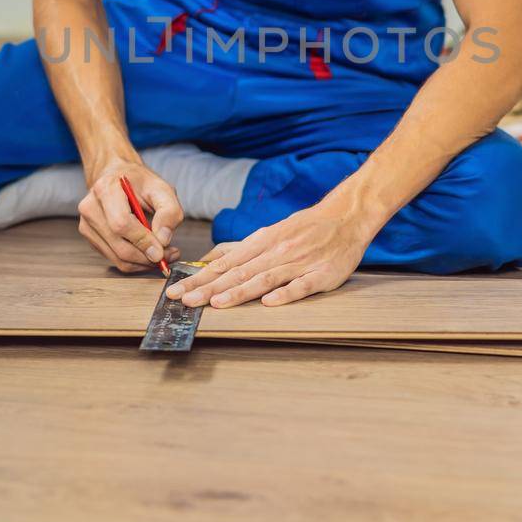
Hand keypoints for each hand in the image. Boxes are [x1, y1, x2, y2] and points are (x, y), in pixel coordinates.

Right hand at [77, 159, 182, 273]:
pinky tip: (147, 252)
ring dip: (142, 263)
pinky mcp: (90, 237)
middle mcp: (91, 207)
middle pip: (119, 246)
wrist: (118, 177)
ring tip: (163, 254)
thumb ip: (169, 211)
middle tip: (169, 255)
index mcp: (106, 189)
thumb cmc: (140, 183)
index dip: (143, 241)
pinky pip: (114, 259)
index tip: (162, 252)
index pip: (121, 223)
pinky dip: (134, 262)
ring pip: (117, 258)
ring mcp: (87, 224)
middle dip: (147, 257)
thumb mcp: (162, 189)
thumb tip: (163, 240)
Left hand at [164, 200, 375, 307]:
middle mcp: (275, 253)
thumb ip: (242, 249)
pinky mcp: (320, 275)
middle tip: (183, 300)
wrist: (345, 217)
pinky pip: (300, 286)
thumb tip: (210, 261)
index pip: (224, 264)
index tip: (176, 290)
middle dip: (207, 288)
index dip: (198, 278)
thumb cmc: (305, 229)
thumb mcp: (270, 233)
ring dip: (238, 292)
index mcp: (262, 243)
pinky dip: (284, 294)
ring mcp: (298, 264)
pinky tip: (269, 303)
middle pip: (237, 273)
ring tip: (215, 303)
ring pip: (263, 279)